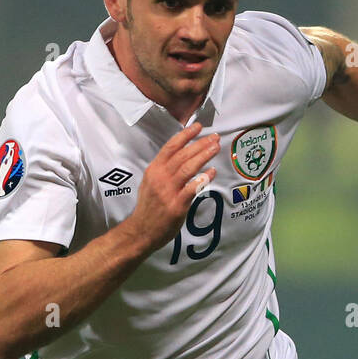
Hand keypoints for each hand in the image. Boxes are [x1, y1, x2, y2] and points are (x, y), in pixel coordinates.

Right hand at [125, 122, 220, 254]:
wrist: (141, 231)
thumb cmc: (148, 207)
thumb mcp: (149, 183)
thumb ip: (163, 169)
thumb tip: (180, 156)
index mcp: (154, 169)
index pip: (170, 147)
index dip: (185, 135)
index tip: (198, 127)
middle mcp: (160, 177)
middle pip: (182, 155)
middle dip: (200, 144)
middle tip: (214, 137)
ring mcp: (168, 191)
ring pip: (188, 168)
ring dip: (203, 156)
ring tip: (215, 148)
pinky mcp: (176, 205)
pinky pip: (192, 188)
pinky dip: (203, 178)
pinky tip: (212, 172)